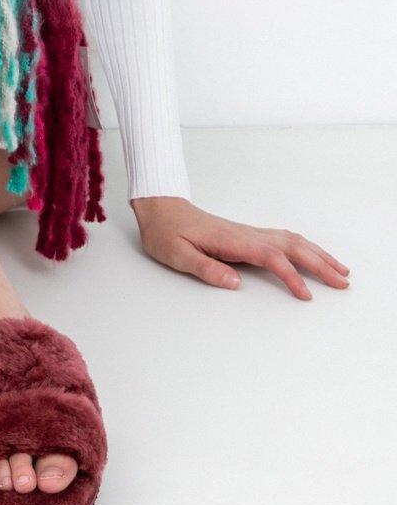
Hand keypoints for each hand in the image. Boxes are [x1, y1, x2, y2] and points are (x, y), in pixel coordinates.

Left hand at [130, 196, 350, 298]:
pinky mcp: (247, 235)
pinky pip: (283, 239)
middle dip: (321, 264)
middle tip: (343, 282)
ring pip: (292, 241)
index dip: (292, 276)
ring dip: (318, 254)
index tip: (305, 295)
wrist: (160, 209)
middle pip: (293, 247)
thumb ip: (206, 269)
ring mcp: (248, 233)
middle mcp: (246, 234)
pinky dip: (305, 246)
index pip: (272, 258)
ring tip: (340, 270)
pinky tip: (313, 254)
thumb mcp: (177, 255)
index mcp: (232, 241)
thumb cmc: (166, 233)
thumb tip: (235, 284)